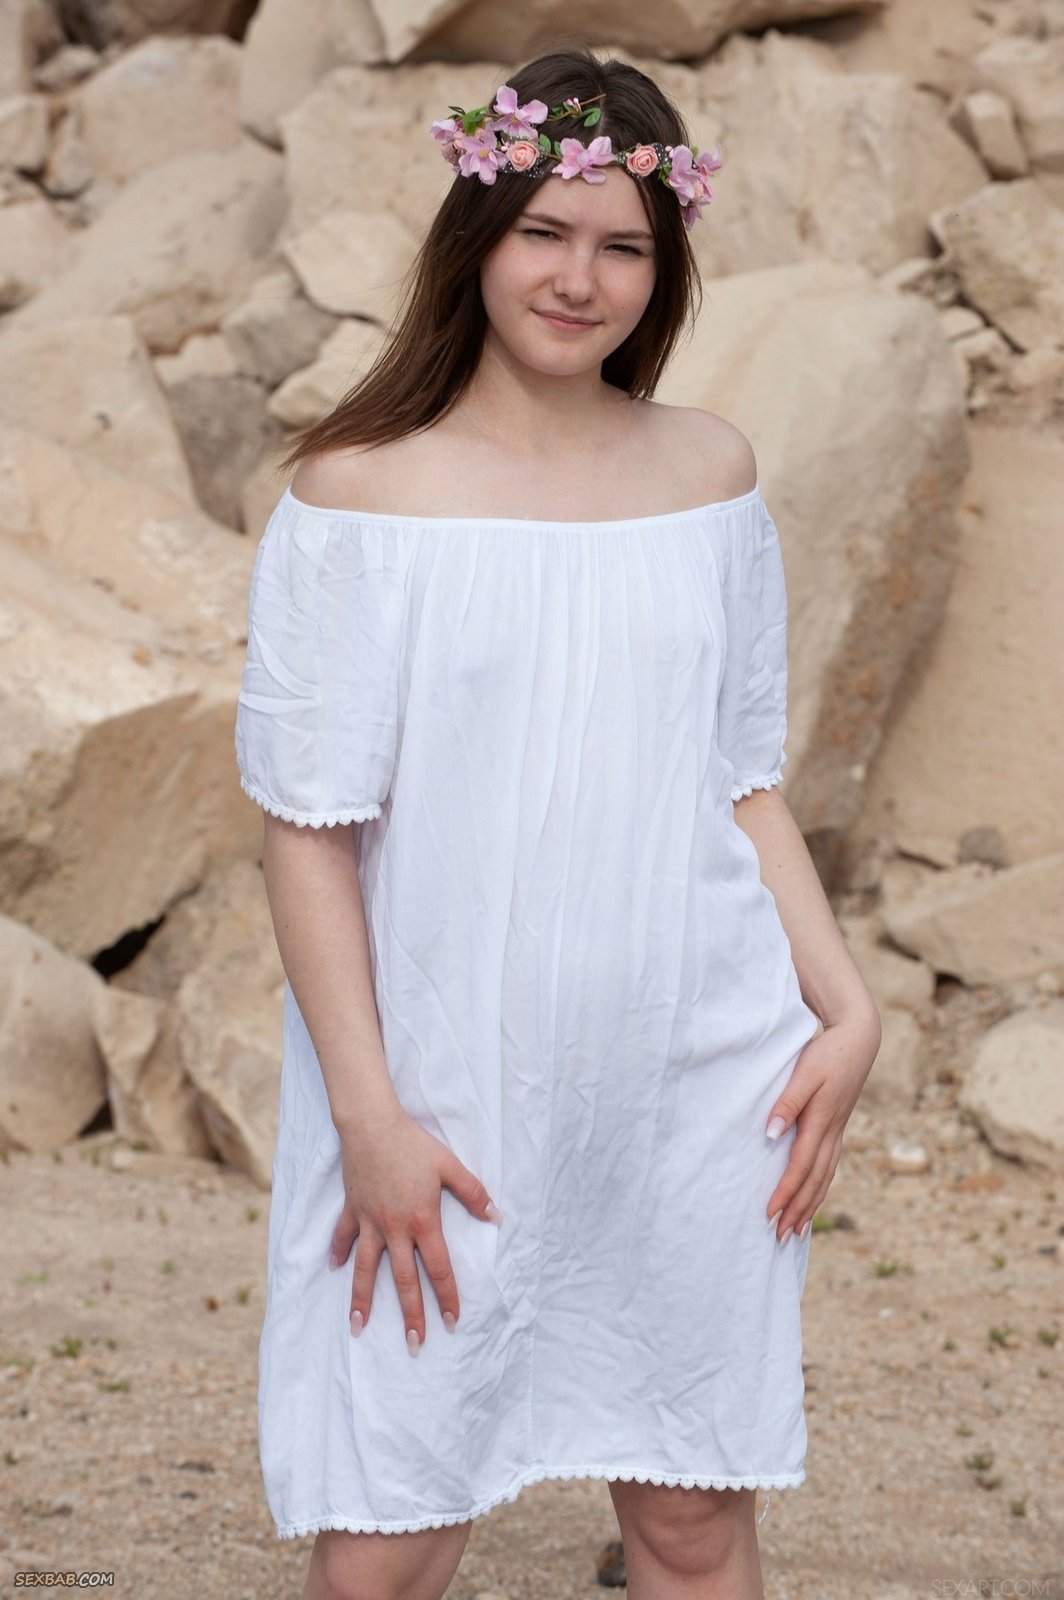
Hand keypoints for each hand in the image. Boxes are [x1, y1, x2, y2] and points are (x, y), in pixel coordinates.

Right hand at [328, 1107, 501, 1353]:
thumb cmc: (413, 1144)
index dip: (447, 1297)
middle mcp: (394, 1229)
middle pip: (403, 1280)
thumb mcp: (449, 1165)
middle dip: (410, 1315)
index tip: (451, 1322)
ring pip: (366, 1269)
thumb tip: (496, 1216)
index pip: (438, 1269)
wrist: (371, 1125)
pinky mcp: (352, 1210)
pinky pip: (344, 1237)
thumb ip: (473, 1193)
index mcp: (422, 1221)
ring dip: (362, 1300)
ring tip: (358, 1328)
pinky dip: (339, 1253)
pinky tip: (336, 1269)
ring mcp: (369, 1222)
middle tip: (414, 1345)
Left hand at [764, 1004, 880, 1242]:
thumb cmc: (827, 1054)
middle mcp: (833, 1134)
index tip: (769, 1214)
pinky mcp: (838, 1128)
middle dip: (797, 1211)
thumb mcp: (804, 1074)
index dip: (785, 1193)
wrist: (858, 1040)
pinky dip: (819, 1189)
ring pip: (824, 1178)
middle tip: (779, 1238)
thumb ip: (787, 1104)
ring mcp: (838, 1132)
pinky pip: (829, 1167)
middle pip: (814, 1182)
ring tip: (795, 1231)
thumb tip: (771, 1134)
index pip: (800, 1167)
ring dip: (809, 1206)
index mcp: (822, 1122)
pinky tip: (812, 1199)